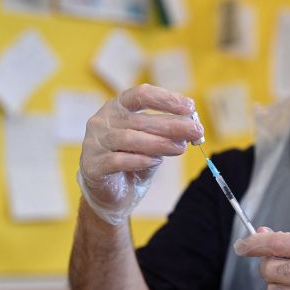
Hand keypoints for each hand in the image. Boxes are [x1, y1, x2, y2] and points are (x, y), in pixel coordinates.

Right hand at [78, 84, 202, 224]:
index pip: (141, 94)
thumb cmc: (134, 161)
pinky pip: (118, 160)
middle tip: (196, 131)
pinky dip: (140, 160)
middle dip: (172, 124)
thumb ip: (168, 135)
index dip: (166, 98)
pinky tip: (156, 162)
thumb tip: (192, 126)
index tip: (190, 106)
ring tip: (181, 149)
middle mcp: (103, 120)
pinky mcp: (93, 165)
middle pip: (140, 118)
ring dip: (160, 143)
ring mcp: (94, 143)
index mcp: (118, 107)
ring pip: (130, 138)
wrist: (113, 195)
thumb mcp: (154, 144)